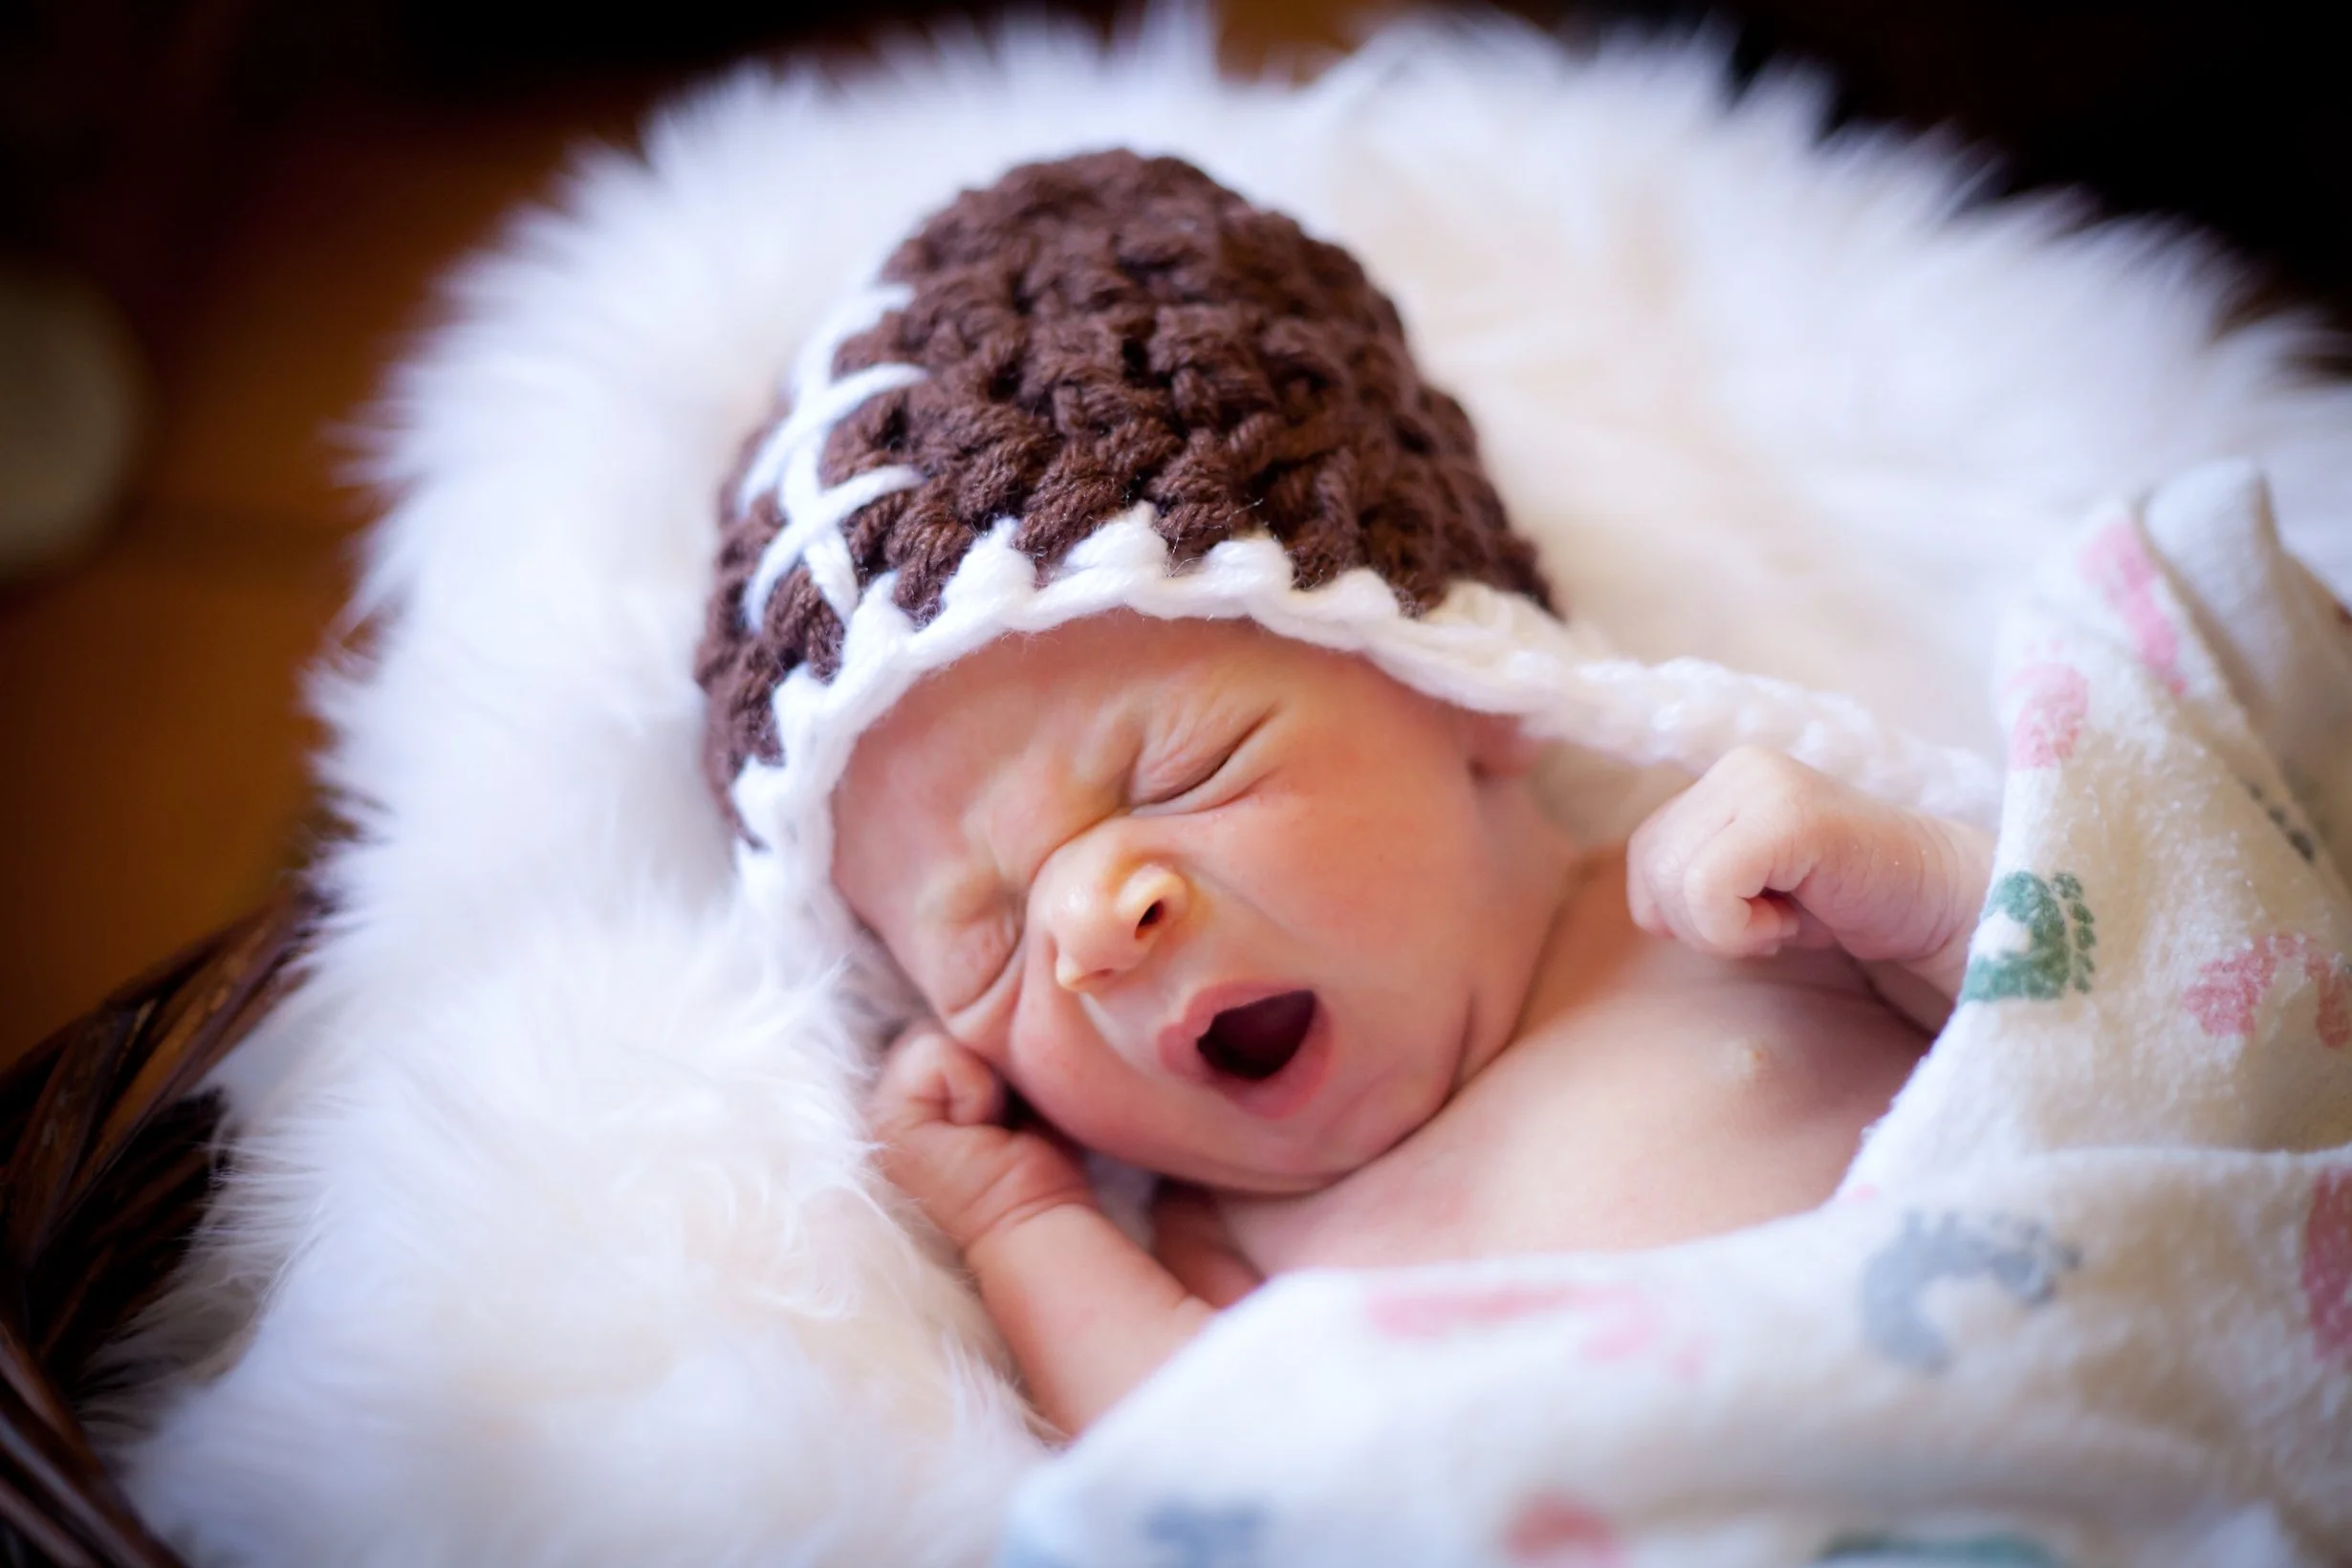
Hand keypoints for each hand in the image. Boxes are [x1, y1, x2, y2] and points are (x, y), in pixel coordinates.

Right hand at [866, 1022, 1096, 1253]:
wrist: (1035, 1221)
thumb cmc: (1034, 1157)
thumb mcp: (1006, 1085)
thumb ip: (980, 1043)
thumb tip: (989, 986)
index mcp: (906, 1090)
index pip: (939, 1020)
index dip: (982, 1051)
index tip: (1001, 1106)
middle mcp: (881, 1097)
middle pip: (936, 1020)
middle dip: (980, 1058)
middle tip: (999, 1115)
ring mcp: (876, 1110)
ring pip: (935, 1032)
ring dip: (980, 1074)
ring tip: (990, 1122)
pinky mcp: (886, 1120)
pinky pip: (937, 1054)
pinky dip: (974, 1089)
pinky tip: (981, 1130)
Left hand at [1626, 747, 1991, 996]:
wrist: (1943, 907)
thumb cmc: (1846, 903)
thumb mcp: (1748, 887)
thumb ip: (1691, 878)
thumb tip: (1643, 909)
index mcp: (1721, 779)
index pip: (1645, 858)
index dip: (1689, 912)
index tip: (1762, 910)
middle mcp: (1737, 766)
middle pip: (1651, 870)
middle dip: (1704, 923)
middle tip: (1779, 917)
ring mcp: (1762, 782)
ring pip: (1674, 883)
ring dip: (1730, 929)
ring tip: (1793, 912)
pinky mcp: (1788, 814)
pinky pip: (1708, 890)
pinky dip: (1742, 930)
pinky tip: (1799, 919)